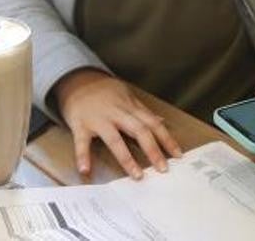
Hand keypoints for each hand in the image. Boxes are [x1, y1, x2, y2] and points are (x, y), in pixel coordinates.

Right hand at [55, 70, 182, 179]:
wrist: (76, 80)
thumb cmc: (104, 91)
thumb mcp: (127, 97)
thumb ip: (143, 111)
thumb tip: (161, 120)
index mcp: (130, 108)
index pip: (153, 124)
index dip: (166, 139)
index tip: (177, 155)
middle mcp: (117, 113)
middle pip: (139, 131)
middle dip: (152, 150)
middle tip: (162, 168)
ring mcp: (98, 119)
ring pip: (115, 139)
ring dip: (126, 158)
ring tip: (137, 175)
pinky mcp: (80, 125)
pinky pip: (81, 142)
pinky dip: (83, 156)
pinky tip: (86, 169)